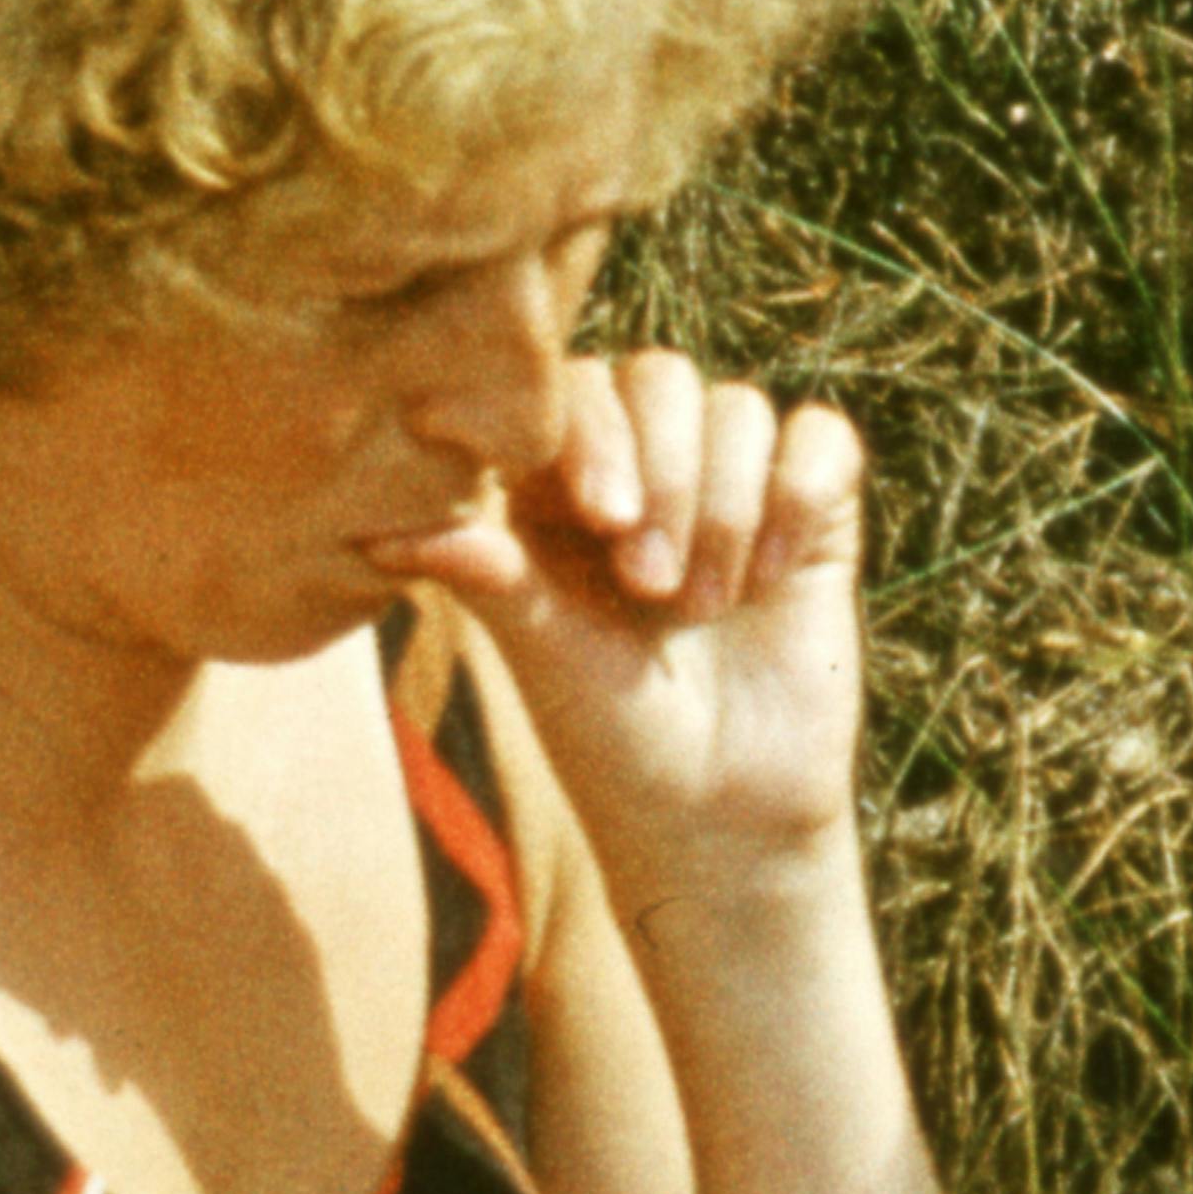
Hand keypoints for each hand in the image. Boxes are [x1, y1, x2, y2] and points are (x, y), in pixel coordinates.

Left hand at [430, 348, 873, 905]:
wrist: (723, 814)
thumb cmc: (611, 739)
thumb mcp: (542, 651)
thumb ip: (483, 572)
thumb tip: (372, 531)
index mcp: (560, 488)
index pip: (576, 395)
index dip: (595, 437)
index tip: (601, 519)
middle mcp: (645, 471)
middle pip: (661, 379)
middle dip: (665, 475)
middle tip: (652, 585)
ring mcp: (732, 488)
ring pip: (738, 409)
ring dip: (725, 504)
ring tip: (707, 605)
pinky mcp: (811, 515)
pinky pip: (821, 441)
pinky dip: (799, 493)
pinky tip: (775, 574)